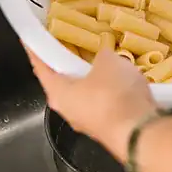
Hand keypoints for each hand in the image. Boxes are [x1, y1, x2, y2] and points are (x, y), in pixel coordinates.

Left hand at [25, 47, 155, 158]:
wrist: (140, 133)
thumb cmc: (113, 94)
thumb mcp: (108, 61)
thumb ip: (101, 55)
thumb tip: (103, 59)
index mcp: (57, 93)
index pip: (40, 66)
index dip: (36, 49)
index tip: (32, 38)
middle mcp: (67, 110)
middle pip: (62, 81)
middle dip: (67, 63)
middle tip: (72, 44)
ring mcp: (87, 122)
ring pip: (84, 93)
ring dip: (91, 78)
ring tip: (101, 60)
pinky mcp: (106, 127)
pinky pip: (103, 103)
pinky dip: (108, 90)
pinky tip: (121, 80)